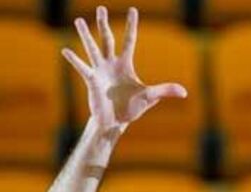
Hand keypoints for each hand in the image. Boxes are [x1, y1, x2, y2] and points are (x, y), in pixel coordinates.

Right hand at [62, 7, 186, 133]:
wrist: (116, 121)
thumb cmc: (132, 108)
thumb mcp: (150, 97)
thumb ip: (165, 91)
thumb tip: (185, 92)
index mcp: (125, 64)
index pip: (129, 40)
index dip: (132, 26)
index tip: (133, 9)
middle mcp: (111, 64)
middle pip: (107, 39)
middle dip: (104, 24)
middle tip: (101, 8)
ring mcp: (100, 71)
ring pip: (92, 49)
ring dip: (85, 35)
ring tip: (78, 21)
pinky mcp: (92, 81)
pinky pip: (83, 68)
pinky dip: (75, 60)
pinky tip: (65, 50)